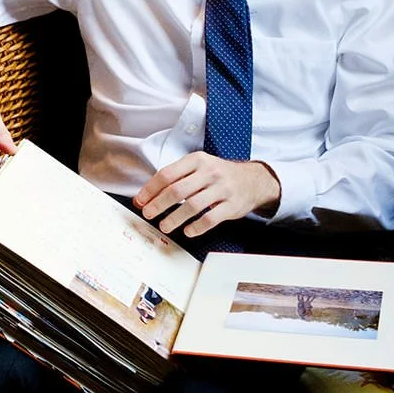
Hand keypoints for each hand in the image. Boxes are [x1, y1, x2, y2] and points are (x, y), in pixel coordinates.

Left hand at [132, 152, 280, 238]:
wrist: (253, 180)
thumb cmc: (219, 175)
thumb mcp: (199, 166)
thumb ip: (176, 177)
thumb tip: (147, 196)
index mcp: (197, 160)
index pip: (167, 174)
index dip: (150, 189)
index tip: (140, 201)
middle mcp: (210, 172)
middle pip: (177, 190)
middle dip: (159, 204)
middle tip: (148, 214)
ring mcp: (222, 189)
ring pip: (192, 206)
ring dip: (175, 218)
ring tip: (164, 226)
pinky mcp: (232, 206)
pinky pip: (210, 219)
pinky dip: (196, 227)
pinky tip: (188, 231)